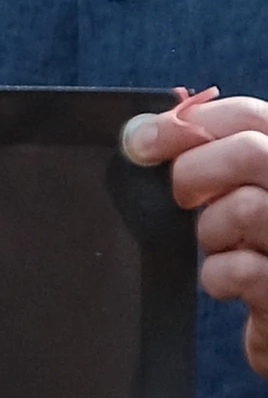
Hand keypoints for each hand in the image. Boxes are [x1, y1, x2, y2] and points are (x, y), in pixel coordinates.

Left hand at [124, 87, 267, 378]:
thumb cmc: (259, 248)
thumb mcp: (244, 191)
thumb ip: (211, 154)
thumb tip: (142, 131)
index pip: (252, 116)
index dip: (188, 123)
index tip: (142, 141)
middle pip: (252, 153)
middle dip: (194, 171)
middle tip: (181, 196)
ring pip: (245, 209)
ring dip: (212, 230)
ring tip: (221, 245)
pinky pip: (241, 270)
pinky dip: (220, 276)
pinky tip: (231, 282)